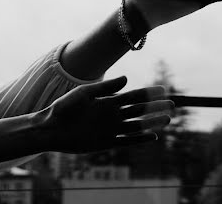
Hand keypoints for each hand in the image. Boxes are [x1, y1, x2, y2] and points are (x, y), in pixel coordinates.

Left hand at [39, 76, 172, 152]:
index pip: (133, 95)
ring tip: (168, 120)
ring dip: (152, 123)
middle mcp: (112, 114)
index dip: (149, 93)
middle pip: (139, 110)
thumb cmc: (63, 108)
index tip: (163, 90)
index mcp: (108, 100)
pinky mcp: (105, 143)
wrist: (49, 128)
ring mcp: (110, 129)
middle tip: (172, 105)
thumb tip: (127, 79)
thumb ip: (105, 87)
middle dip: (155, 107)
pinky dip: (140, 139)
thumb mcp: (83, 94)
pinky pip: (127, 141)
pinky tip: (153, 136)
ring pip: (137, 126)